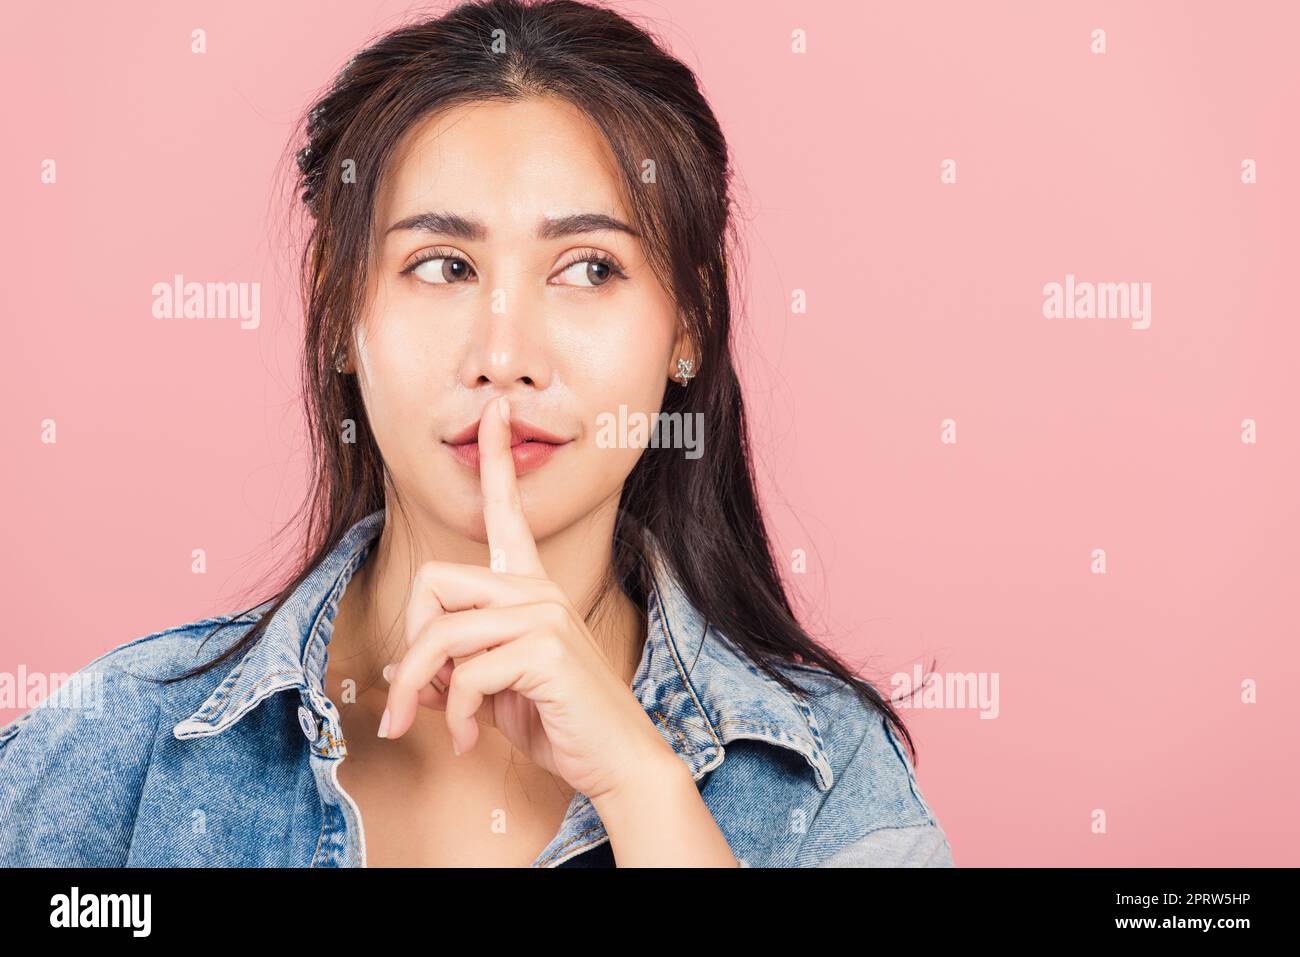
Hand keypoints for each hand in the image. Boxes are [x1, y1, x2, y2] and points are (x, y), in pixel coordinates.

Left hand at [378, 394, 674, 801]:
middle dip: (410, 644)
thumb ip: (454, 670)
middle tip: (410, 697)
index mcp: (531, 589)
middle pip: (432, 582)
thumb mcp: (494, 693)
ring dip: (419, 690)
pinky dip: (453, 714)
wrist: (618, 764)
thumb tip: (400, 673)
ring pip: (441, 632)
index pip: (508, 512)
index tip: (494, 412)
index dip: (498, 459)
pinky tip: (469, 739)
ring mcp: (545, 615)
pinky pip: (464, 673)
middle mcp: (538, 591)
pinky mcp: (546, 650)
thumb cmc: (559, 724)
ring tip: (431, 726)